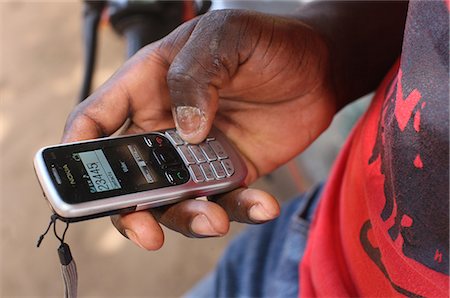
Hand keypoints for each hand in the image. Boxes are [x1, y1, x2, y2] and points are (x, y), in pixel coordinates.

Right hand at [62, 9, 335, 249]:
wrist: (321, 67)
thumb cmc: (267, 42)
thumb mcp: (225, 36)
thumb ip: (194, 76)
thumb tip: (186, 130)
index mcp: (148, 87)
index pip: (95, 121)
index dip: (76, 152)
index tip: (75, 186)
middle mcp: (166, 126)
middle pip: (129, 177)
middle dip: (131, 209)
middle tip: (146, 229)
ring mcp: (198, 155)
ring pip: (175, 200)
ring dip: (189, 217)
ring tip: (215, 220)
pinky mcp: (230, 173)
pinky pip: (226, 203)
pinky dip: (241, 211)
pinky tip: (263, 204)